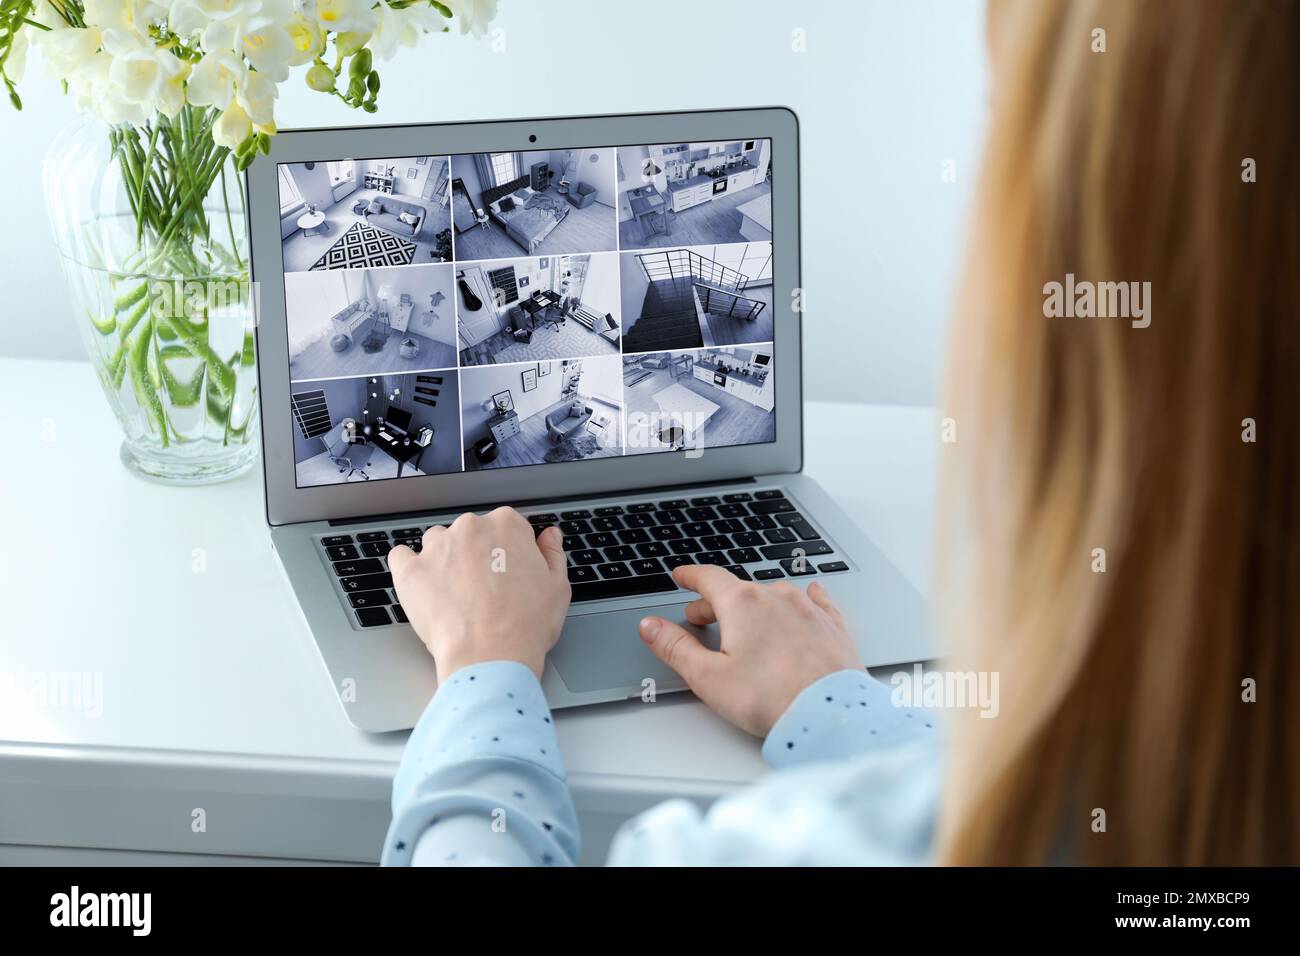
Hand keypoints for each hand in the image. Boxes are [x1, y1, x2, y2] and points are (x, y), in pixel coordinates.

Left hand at [388, 508, 570, 680]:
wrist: (491, 656)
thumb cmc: (526, 624)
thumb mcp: (557, 587)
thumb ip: (552, 554)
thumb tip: (549, 536)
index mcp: (507, 526)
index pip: (505, 526)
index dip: (508, 551)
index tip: (508, 571)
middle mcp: (471, 528)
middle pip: (470, 532)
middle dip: (475, 555)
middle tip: (484, 589)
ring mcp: (437, 547)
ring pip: (437, 543)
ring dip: (443, 560)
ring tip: (454, 593)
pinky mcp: (411, 570)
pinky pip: (401, 557)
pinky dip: (408, 567)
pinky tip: (421, 585)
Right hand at [638, 566, 861, 736]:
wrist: (830, 713)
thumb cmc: (771, 698)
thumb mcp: (708, 677)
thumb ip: (675, 647)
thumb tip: (650, 627)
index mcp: (743, 604)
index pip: (709, 578)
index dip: (690, 577)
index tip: (681, 576)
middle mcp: (777, 597)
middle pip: (738, 591)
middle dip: (716, 602)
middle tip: (701, 616)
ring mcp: (808, 609)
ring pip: (773, 596)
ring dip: (754, 605)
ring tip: (745, 621)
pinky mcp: (831, 625)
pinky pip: (814, 602)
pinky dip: (802, 600)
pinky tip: (808, 595)